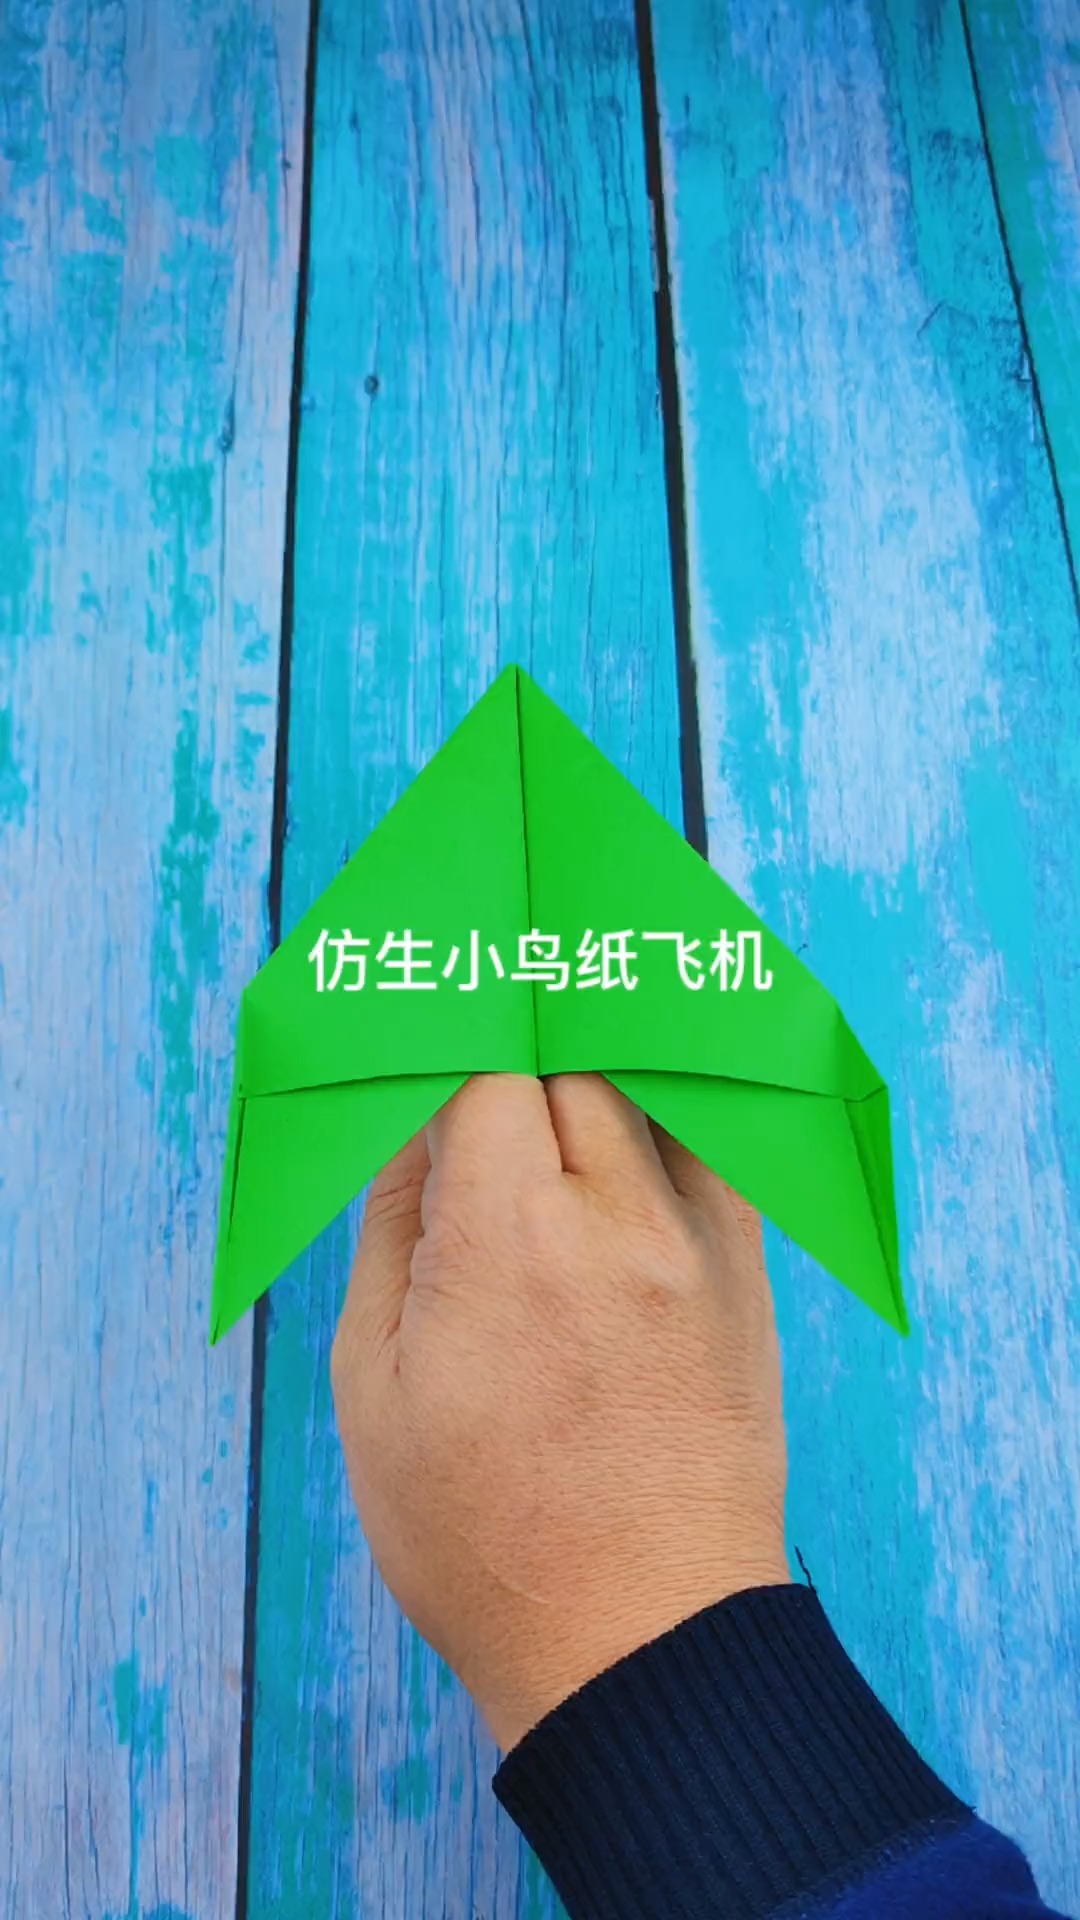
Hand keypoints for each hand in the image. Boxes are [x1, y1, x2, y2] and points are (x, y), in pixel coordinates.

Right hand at [331, 1072, 789, 1751]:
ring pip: (650, 1087)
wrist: (641, 1641)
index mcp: (508, 1240)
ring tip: (557, 1051)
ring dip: (595, 1063)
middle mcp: (617, 1219)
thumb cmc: (484, 1535)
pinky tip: (646, 1098)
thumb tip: (408, 1126)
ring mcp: (699, 1243)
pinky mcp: (750, 1274)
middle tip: (480, 1039)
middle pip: (572, 1057)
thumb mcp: (377, 1388)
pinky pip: (725, 1145)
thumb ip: (393, 1229)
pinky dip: (680, 1104)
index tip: (426, 1029)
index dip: (451, 1030)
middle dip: (516, 1040)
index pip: (487, 1063)